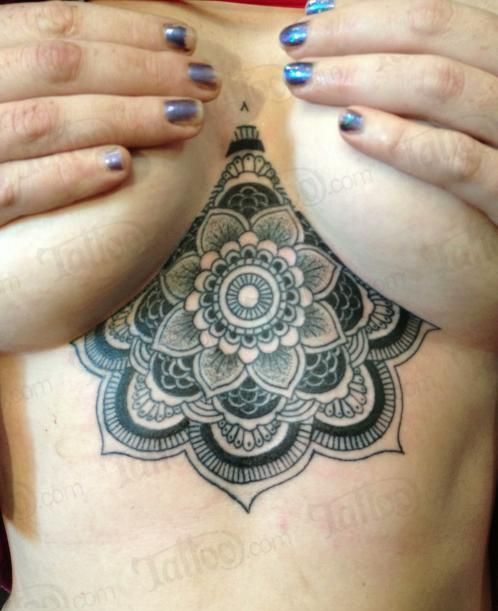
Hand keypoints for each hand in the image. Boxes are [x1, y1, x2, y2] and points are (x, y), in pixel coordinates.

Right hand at [0, 0, 219, 225]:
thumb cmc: (0, 155)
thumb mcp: (11, 96)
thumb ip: (46, 75)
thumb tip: (122, 56)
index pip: (54, 25)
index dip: (125, 30)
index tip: (184, 41)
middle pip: (60, 65)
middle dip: (142, 70)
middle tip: (206, 82)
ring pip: (44, 121)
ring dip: (122, 116)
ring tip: (186, 121)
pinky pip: (15, 189)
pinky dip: (67, 174)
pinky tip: (122, 168)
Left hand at [280, 0, 497, 348]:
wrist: (490, 280)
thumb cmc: (461, 200)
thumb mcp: (450, 128)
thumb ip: (418, 85)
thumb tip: (348, 50)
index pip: (439, 14)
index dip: (369, 9)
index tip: (308, 16)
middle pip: (440, 34)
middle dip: (356, 32)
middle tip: (292, 44)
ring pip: (445, 87)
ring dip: (363, 77)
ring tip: (301, 82)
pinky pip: (460, 163)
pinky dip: (403, 141)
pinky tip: (348, 131)